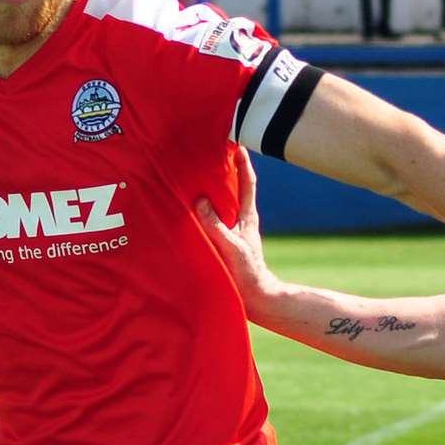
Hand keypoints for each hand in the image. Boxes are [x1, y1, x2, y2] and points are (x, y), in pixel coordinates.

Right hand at [194, 148, 280, 311]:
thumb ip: (215, 224)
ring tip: (193, 180)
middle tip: (209, 156)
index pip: (248, 183)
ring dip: (210, 194)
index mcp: (247, 217)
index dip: (243, 163)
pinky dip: (203, 215)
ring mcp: (233, 234)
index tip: (237, 144)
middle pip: (233, 191)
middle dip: (224, 173)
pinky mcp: (225, 246)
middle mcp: (241, 222)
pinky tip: (189, 214)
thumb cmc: (247, 273)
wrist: (256, 300)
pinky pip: (212, 224)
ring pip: (222, 207)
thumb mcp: (230, 245)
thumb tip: (200, 200)